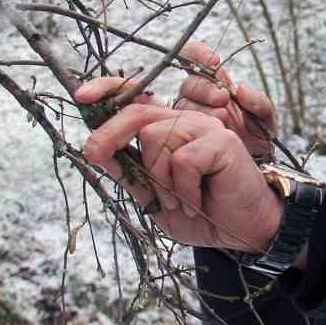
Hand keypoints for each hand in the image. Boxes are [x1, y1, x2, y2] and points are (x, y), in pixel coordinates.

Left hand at [75, 76, 282, 253]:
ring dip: (160, 180)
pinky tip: (199, 203)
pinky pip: (182, 160)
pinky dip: (185, 190)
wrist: (245, 232)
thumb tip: (97, 153)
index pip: (138, 102)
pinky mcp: (221, 140)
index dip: (109, 92)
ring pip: (155, 137)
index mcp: (169, 131)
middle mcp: (187, 122)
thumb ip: (132, 175)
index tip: (80, 97)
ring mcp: (206, 128)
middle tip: (93, 153)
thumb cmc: (204, 215)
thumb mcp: (156, 199)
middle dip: (109, 133)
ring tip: (181, 202)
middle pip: (138, 112)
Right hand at [172, 41, 277, 161]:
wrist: (250, 168)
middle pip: (188, 84)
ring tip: (222, 122)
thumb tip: (242, 91)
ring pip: (183, 105)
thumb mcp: (266, 121)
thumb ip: (260, 103)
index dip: (198, 54)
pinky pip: (175, 127)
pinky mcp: (180, 136)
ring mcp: (187, 116)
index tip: (213, 61)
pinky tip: (202, 133)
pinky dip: (186, 127)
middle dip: (205, 89)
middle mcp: (197, 97)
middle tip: (223, 99)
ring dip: (201, 111)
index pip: (194, 58)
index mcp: (215, 84)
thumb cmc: (257, 139)